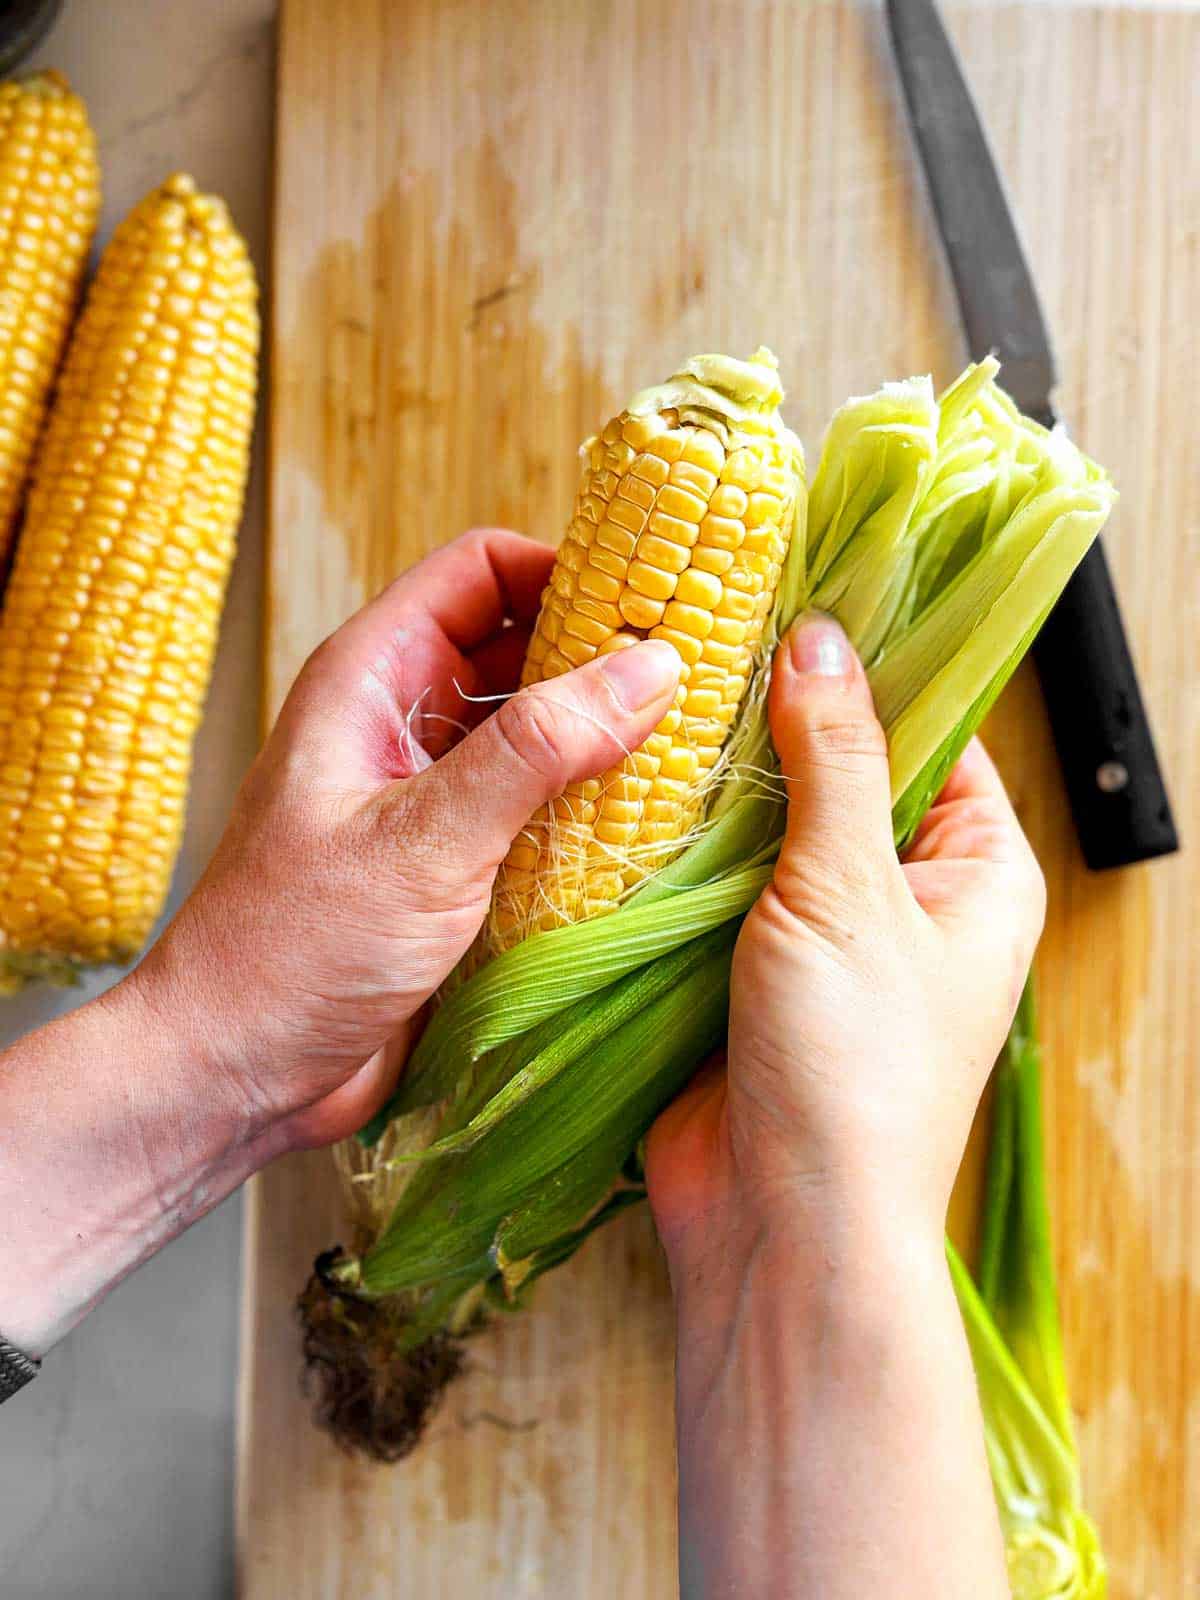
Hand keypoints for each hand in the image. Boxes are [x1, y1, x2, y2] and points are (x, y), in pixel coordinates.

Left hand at [138, 527, 680, 1150]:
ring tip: (695, 748)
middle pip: (521, 647)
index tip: (655, 599)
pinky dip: (590, 808)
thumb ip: (538, 748)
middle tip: (703, 677)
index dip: (567, 569)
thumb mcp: (426, 839)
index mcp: (372, 678)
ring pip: (537, 732)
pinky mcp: (453, 863)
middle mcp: (403, 722)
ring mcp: (430, 794)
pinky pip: (536, 808)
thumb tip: (650, 667)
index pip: (480, 570)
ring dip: (605, 740)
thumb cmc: (295, 947)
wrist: (237, 1073)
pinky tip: (651, 825)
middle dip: (604, 659)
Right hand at [647, 612, 1043, 1260]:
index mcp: (976, 878)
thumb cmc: (855, 1075)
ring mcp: (821, 940)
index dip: (873, 675)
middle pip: (845, 777)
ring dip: (721, 790)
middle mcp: (905, 903)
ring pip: (769, 830)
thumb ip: (836, 761)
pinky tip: (632, 793)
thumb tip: (823, 644)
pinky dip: (679, 850)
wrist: (781, 1230)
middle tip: (708, 645)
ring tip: (659, 706)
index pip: (938, 739)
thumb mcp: (851, 892)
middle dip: (780, 727)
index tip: (801, 606)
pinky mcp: (744, 974)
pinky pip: (714, 887)